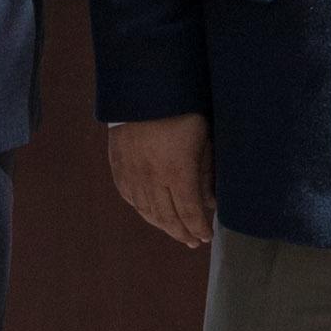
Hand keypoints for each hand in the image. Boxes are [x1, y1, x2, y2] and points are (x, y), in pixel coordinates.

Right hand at [104, 114, 215, 253]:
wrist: (142, 89)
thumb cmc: (181, 109)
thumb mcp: (203, 138)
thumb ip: (206, 172)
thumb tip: (212, 201)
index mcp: (177, 172)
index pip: (189, 213)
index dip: (198, 228)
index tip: (206, 237)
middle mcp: (152, 178)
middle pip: (167, 217)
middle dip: (182, 232)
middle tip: (192, 241)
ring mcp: (132, 174)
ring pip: (147, 211)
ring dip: (162, 225)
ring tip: (175, 232)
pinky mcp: (118, 166)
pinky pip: (130, 197)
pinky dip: (142, 209)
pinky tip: (150, 214)